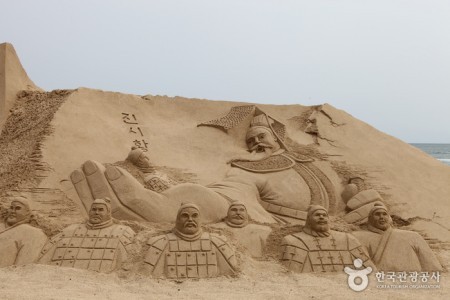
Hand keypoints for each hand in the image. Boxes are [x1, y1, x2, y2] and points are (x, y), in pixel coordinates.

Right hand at [70, 160, 228, 222]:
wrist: (219, 206)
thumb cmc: (187, 199)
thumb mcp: (161, 187)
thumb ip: (145, 178)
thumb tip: (132, 154)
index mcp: (138, 223)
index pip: (107, 211)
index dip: (87, 194)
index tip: (76, 174)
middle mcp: (142, 228)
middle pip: (108, 209)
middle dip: (90, 188)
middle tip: (80, 166)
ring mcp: (152, 223)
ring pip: (118, 204)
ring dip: (101, 183)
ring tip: (90, 164)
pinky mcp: (164, 213)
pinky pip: (138, 199)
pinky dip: (122, 184)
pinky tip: (112, 169)